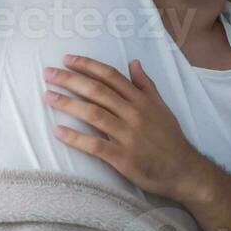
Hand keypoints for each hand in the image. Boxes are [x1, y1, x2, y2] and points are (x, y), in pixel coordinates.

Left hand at [43, 54, 198, 199]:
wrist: (184, 170)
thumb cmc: (170, 138)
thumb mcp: (161, 106)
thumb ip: (145, 85)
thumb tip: (134, 62)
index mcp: (140, 100)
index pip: (110, 76)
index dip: (87, 66)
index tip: (67, 59)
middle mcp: (133, 114)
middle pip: (97, 91)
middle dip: (70, 80)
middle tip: (48, 73)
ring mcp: (127, 135)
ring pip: (93, 114)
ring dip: (67, 104)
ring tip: (47, 96)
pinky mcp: (123, 157)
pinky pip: (95, 145)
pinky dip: (75, 137)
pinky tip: (57, 131)